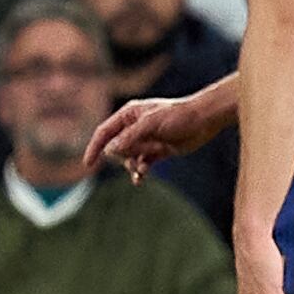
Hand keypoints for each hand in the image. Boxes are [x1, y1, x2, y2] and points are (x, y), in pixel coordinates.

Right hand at [87, 91, 224, 180]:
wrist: (205, 120)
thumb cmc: (178, 116)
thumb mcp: (151, 124)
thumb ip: (130, 137)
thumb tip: (109, 151)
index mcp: (129, 115)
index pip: (104, 132)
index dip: (94, 147)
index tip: (88, 164)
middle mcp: (134, 127)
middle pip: (116, 148)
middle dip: (123, 156)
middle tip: (138, 157)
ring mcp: (146, 140)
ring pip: (129, 158)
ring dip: (132, 166)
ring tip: (141, 171)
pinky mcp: (158, 150)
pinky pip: (142, 163)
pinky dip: (140, 171)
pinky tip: (141, 177)